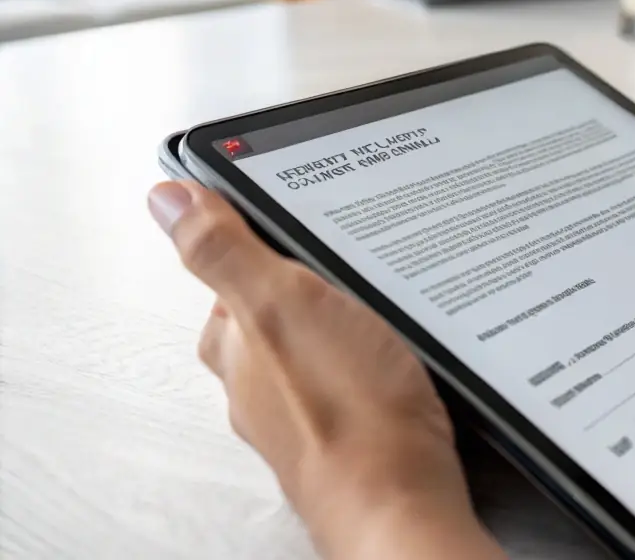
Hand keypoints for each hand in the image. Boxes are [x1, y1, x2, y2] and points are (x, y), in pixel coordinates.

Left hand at [146, 182, 503, 559]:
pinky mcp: (356, 431)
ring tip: (380, 295)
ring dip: (341, 323)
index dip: (254, 244)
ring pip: (315, 350)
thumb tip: (166, 200)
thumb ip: (224, 251)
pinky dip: (371, 360)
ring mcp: (309, 411)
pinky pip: (354, 379)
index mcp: (238, 348)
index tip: (283, 216)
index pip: (229, 281)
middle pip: (272, 319)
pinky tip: (401, 355)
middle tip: (344, 253)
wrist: (400, 500)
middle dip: (304, 285)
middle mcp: (263, 385)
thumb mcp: (279, 305)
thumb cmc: (344, 412)